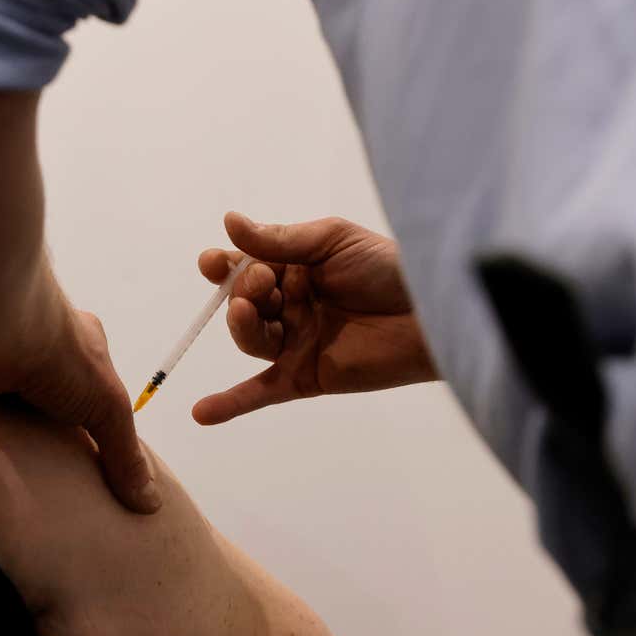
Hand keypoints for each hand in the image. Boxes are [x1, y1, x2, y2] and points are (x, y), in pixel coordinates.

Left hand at [0, 303, 160, 513]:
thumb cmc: (61, 357)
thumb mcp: (108, 407)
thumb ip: (125, 453)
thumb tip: (148, 501)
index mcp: (83, 346)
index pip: (93, 392)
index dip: (94, 425)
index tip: (92, 464)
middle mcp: (43, 352)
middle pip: (53, 404)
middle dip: (52, 436)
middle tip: (56, 480)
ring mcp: (8, 364)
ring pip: (17, 410)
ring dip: (17, 438)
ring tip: (22, 480)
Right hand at [192, 212, 438, 425]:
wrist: (434, 313)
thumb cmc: (390, 268)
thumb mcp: (333, 240)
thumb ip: (280, 239)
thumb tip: (229, 223)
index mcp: (295, 269)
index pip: (245, 266)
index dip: (224, 266)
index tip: (214, 263)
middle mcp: (291, 306)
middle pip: (243, 302)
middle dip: (244, 289)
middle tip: (264, 282)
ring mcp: (296, 342)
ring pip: (249, 338)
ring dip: (240, 325)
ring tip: (249, 311)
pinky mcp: (305, 376)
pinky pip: (261, 391)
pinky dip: (230, 404)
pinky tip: (201, 413)